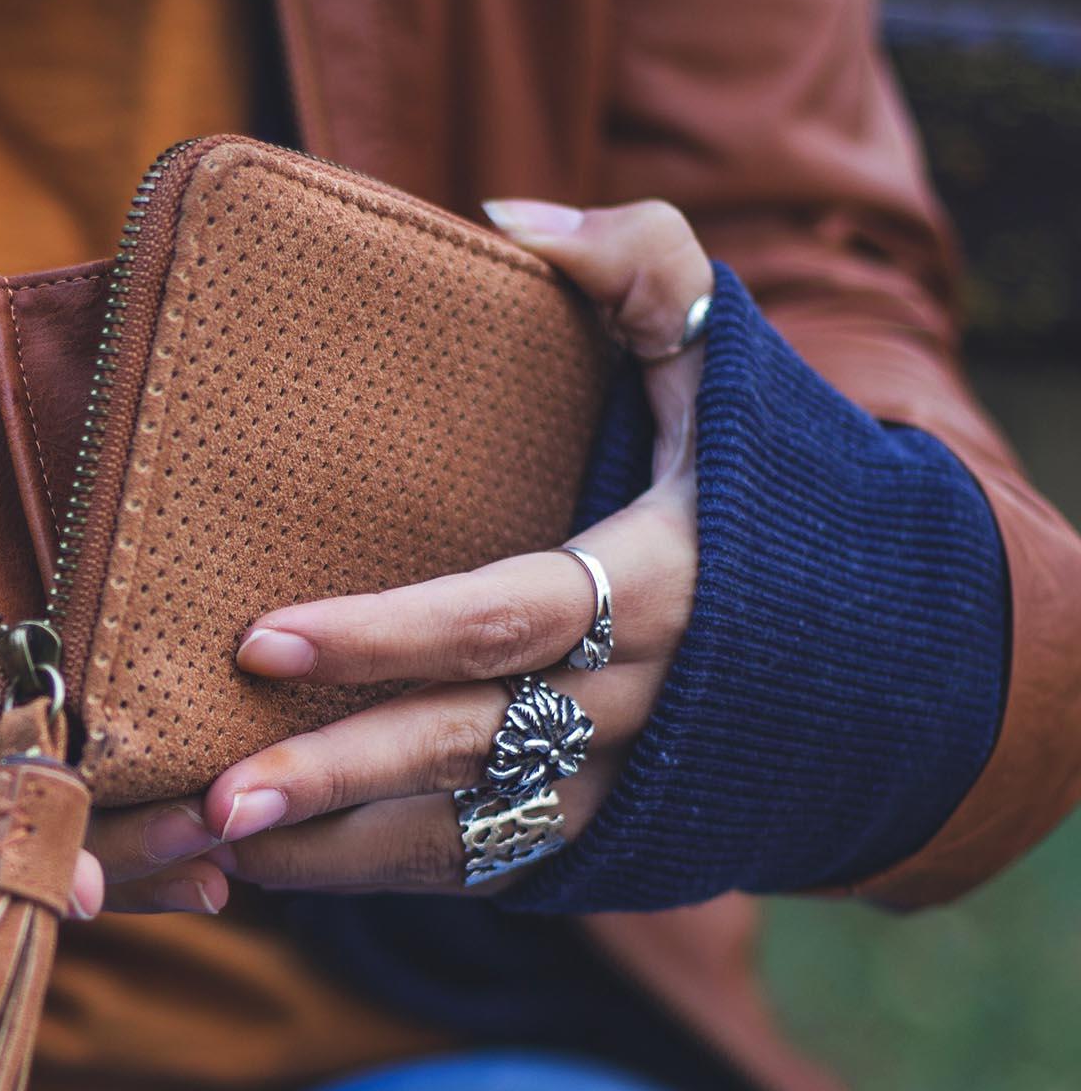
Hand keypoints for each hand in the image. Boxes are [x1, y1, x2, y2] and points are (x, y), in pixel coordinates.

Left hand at [174, 199, 713, 894]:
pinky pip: (475, 872)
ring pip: (455, 835)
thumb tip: (511, 215)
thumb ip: (647, 270)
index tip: (260, 638)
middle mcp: (632, 708)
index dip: (386, 635)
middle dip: (333, 776)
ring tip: (202, 852)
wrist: (889, 662)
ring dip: (326, 853)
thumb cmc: (778, 501)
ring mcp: (613, 790)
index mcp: (660, 590)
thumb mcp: (735, 372)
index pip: (502, 619)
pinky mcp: (597, 846)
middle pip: (462, 747)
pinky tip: (266, 872)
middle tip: (213, 802)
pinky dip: (371, 875)